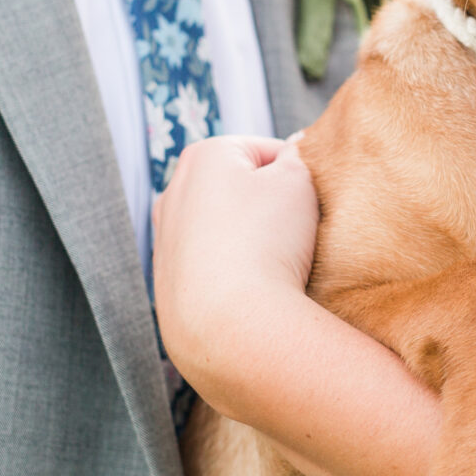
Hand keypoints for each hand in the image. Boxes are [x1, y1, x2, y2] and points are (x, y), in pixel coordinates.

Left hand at [151, 135, 320, 408]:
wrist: (231, 324)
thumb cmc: (269, 241)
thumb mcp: (298, 181)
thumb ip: (296, 156)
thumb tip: (290, 150)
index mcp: (203, 155)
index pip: (266, 151)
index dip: (297, 174)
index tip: (310, 203)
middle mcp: (173, 190)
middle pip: (238, 187)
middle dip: (267, 202)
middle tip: (296, 230)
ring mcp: (165, 237)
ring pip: (222, 225)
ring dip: (248, 236)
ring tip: (275, 262)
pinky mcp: (166, 280)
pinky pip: (210, 262)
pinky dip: (230, 268)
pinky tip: (252, 286)